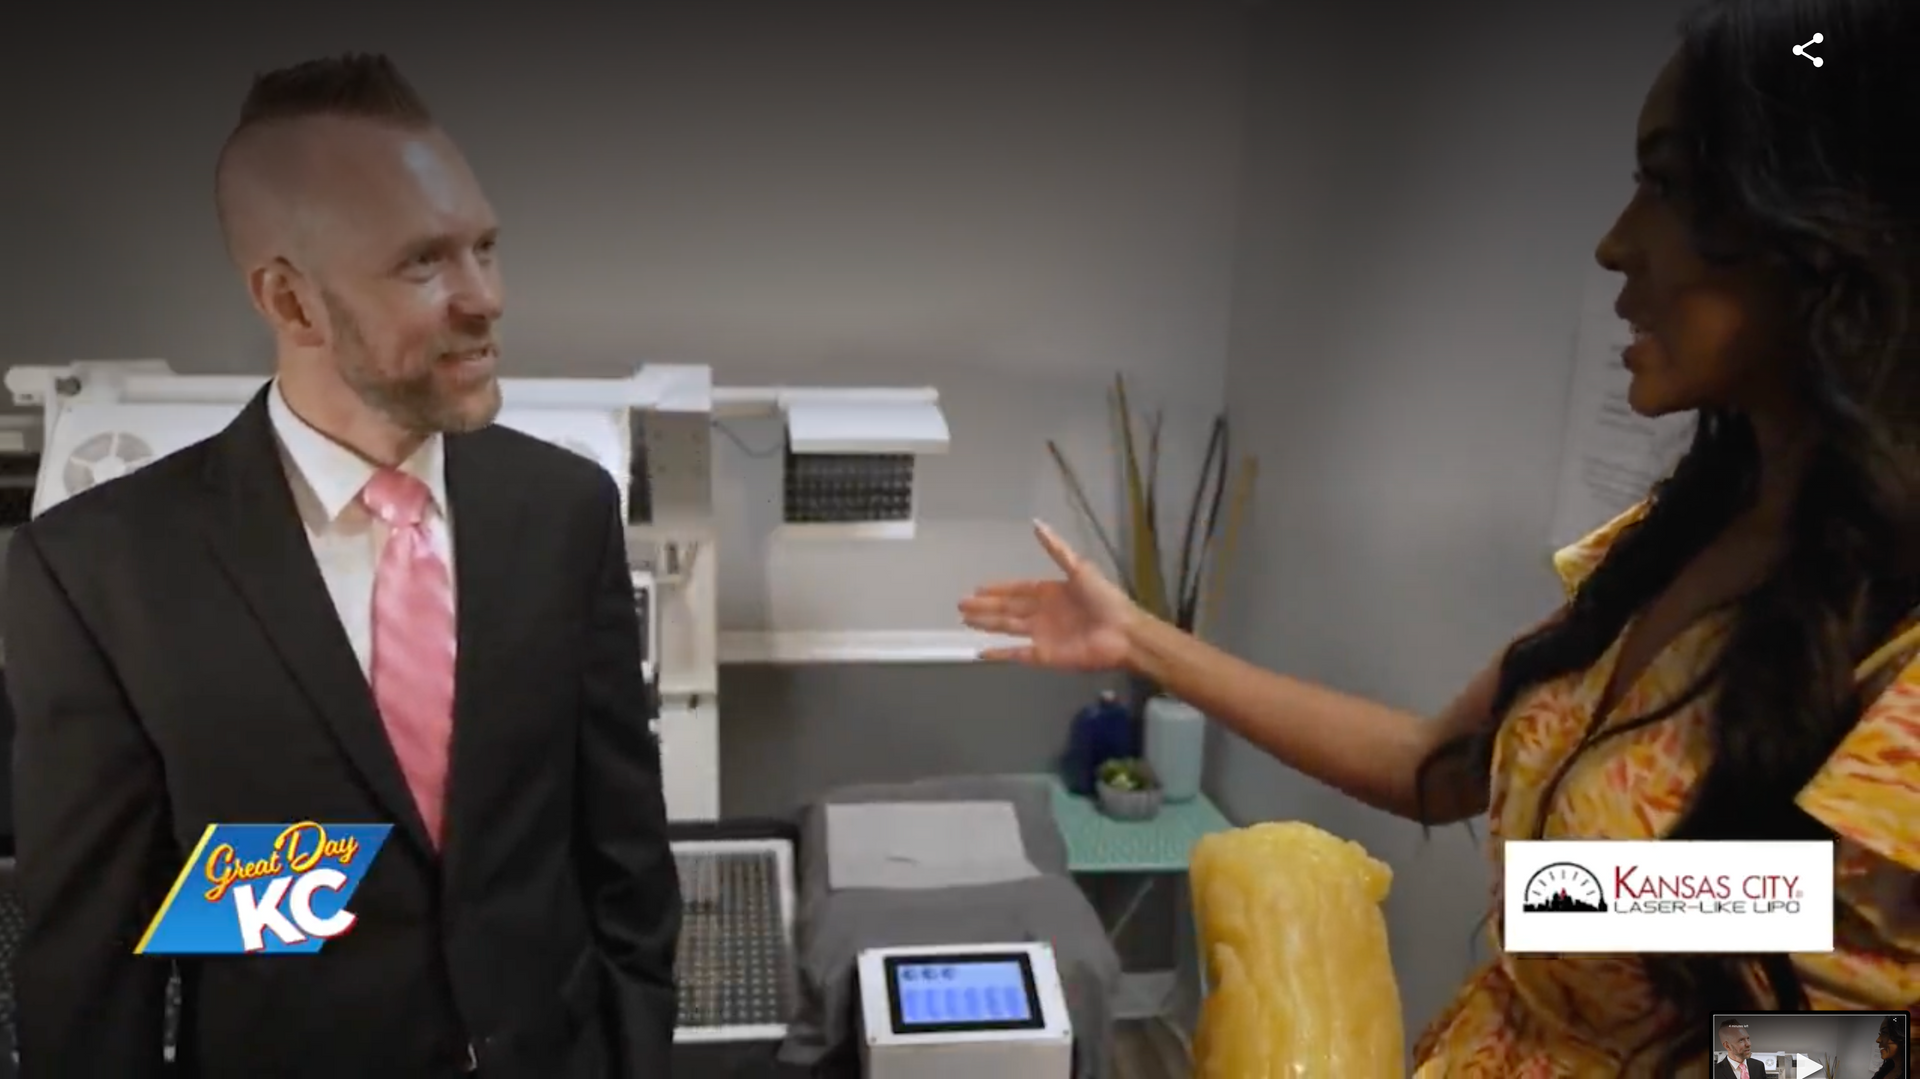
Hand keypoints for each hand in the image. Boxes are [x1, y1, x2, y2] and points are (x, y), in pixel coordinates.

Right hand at [958, 520, 1139, 669]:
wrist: (1123, 633)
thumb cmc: (1104, 599)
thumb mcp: (1079, 568)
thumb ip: (1056, 549)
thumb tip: (1037, 523)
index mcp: (1051, 592)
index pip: (1017, 589)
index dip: (998, 588)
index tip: (977, 587)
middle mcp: (1043, 613)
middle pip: (1007, 608)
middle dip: (984, 606)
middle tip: (961, 605)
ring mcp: (1042, 635)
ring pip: (1007, 628)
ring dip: (987, 624)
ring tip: (965, 620)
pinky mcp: (1044, 655)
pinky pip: (1016, 654)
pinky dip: (999, 654)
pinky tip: (981, 653)